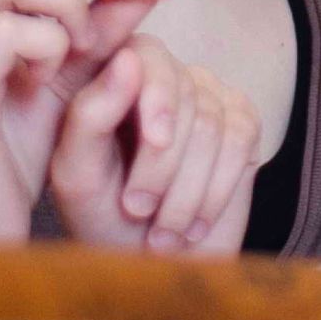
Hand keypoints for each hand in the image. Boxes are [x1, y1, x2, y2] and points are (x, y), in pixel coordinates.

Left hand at [50, 36, 260, 256]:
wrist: (145, 266)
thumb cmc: (101, 215)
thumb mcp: (77, 172)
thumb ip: (91, 114)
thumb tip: (128, 59)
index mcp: (115, 74)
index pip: (147, 53)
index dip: (157, 95)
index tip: (155, 140)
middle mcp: (166, 75)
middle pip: (184, 97)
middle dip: (162, 166)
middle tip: (138, 209)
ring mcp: (208, 96)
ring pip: (212, 125)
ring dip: (186, 191)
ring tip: (162, 231)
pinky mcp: (243, 124)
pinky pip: (240, 142)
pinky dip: (215, 192)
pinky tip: (193, 224)